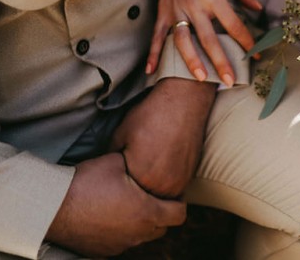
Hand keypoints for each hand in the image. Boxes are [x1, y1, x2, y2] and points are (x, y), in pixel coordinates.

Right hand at [46, 153, 185, 256]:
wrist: (51, 207)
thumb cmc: (85, 182)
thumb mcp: (116, 161)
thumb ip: (137, 161)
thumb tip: (146, 157)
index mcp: (146, 212)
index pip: (179, 214)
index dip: (179, 201)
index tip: (169, 190)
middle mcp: (137, 234)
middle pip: (163, 227)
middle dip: (162, 212)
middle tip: (151, 195)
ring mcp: (119, 245)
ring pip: (143, 236)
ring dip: (142, 222)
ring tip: (130, 204)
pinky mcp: (102, 251)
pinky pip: (122, 242)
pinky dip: (123, 231)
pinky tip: (111, 215)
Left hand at [109, 77, 215, 198]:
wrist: (184, 102)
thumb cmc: (150, 116)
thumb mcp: (120, 135)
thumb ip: (112, 159)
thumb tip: (107, 173)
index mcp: (141, 178)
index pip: (124, 192)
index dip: (119, 182)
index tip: (117, 174)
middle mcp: (163, 185)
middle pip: (143, 196)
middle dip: (136, 188)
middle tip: (132, 171)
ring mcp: (180, 182)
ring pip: (160, 194)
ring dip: (153, 187)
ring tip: (149, 167)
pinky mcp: (191, 175)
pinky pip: (174, 186)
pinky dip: (167, 179)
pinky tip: (162, 163)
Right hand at [147, 0, 261, 85]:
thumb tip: (258, 10)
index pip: (233, 24)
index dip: (247, 41)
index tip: (257, 55)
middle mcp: (194, 5)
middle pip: (209, 39)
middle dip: (220, 61)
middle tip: (229, 80)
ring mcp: (176, 9)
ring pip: (183, 40)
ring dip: (191, 61)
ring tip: (199, 79)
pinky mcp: (162, 10)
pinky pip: (157, 34)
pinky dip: (153, 52)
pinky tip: (151, 70)